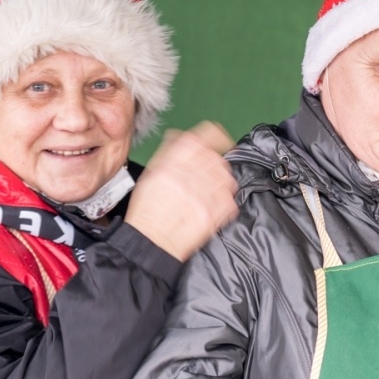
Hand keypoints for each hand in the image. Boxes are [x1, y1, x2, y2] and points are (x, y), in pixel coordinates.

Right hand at [124, 121, 238, 260]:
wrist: (150, 243)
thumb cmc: (147, 211)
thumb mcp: (150, 174)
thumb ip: (168, 153)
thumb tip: (180, 137)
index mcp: (170, 166)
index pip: (199, 140)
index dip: (214, 135)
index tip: (221, 138)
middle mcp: (187, 178)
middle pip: (216, 158)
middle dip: (216, 162)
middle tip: (209, 171)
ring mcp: (202, 197)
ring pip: (226, 177)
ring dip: (222, 179)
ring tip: (211, 187)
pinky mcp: (212, 215)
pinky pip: (230, 199)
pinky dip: (226, 198)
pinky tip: (214, 202)